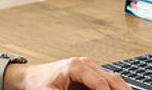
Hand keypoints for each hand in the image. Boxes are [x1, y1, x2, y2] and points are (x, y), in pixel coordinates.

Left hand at [5, 57, 130, 89]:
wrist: (29, 77)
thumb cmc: (37, 83)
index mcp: (76, 67)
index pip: (100, 83)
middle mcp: (85, 64)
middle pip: (111, 79)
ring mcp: (89, 67)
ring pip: (113, 78)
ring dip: (122, 89)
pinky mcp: (89, 73)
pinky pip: (107, 80)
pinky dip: (116, 88)